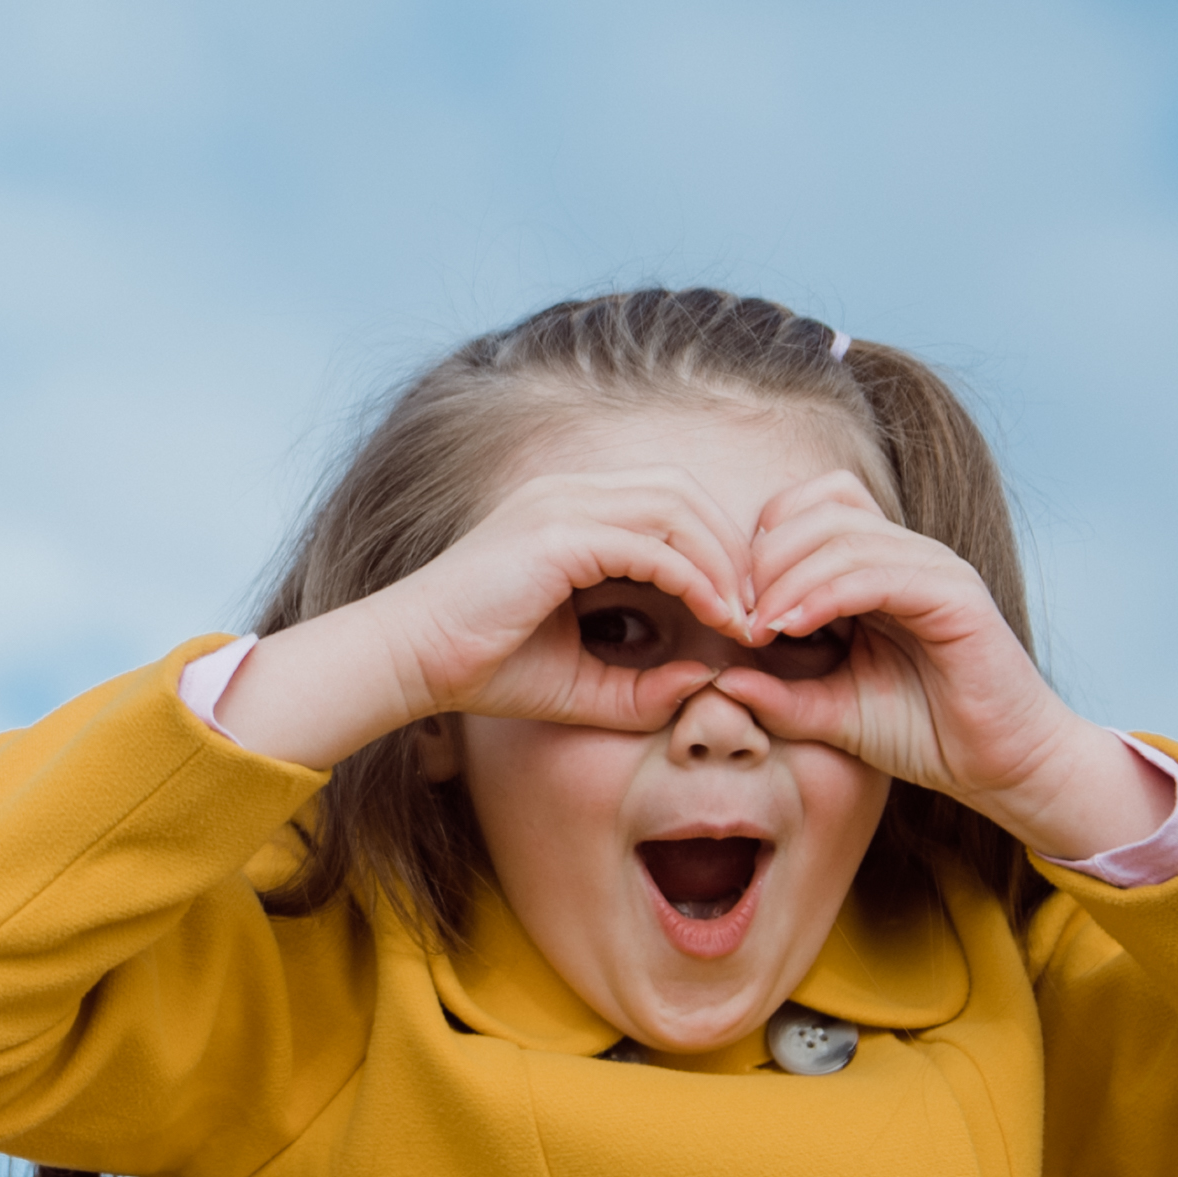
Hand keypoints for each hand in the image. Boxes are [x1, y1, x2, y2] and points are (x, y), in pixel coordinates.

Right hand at [205, 466, 768, 770]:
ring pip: (677, 507)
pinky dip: (696, 577)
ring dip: (724, 561)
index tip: (748, 611)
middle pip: (684, 492)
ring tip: (749, 617)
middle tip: (767, 609)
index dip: (719, 550)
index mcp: (570, 511)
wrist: (410, 662)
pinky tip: (718, 618)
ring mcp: (562, 504)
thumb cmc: (484, 668)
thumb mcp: (582, 680)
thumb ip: (642, 682)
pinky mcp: (558, 533)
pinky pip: (652, 543)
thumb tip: (706, 684)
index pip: (669, 503)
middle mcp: (569, 493)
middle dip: (735, 548)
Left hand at [709, 472, 1169, 860]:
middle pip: (814, 508)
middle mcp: (906, 553)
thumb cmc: (925, 733)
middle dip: (762, 559)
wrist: (1003, 768)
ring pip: (839, 533)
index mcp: (876, 566)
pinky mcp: (954, 595)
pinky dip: (824, 593)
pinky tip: (791, 628)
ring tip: (758, 629)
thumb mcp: (833, 712)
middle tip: (736, 617)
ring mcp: (933, 568)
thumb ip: (778, 694)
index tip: (728, 610)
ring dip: (785, 577)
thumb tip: (716, 677)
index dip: (756, 549)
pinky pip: (875, 571)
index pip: (803, 510)